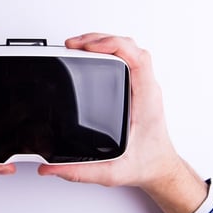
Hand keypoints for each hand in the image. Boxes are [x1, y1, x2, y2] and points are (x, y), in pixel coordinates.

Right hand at [38, 34, 206, 212]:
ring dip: (103, 42)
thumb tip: (51, 168)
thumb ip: (80, 172)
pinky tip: (91, 54)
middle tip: (74, 44)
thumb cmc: (146, 164)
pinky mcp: (135, 88)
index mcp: (145, 100)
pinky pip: (125, 58)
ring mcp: (141, 86)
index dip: (112, 45)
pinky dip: (107, 50)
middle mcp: (145, 89)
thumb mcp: (112, 172)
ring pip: (127, 50)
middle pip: (128, 47)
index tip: (88, 47)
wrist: (160, 169)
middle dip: (99, 39)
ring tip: (79, 45)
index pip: (136, 58)